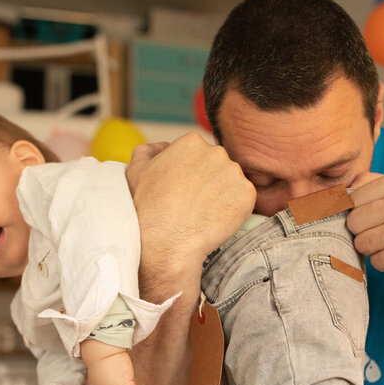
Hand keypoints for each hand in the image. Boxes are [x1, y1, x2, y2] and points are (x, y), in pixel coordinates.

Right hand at [127, 133, 255, 269]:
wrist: (165, 243)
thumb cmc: (147, 209)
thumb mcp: (136, 171)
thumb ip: (148, 150)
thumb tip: (163, 146)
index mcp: (192, 142)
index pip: (199, 154)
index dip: (191, 174)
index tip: (184, 190)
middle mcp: (216, 151)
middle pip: (218, 166)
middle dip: (209, 182)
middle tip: (194, 204)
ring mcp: (234, 173)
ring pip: (231, 183)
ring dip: (222, 196)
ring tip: (204, 214)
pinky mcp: (247, 194)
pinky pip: (243, 200)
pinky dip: (234, 211)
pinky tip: (215, 221)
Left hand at [347, 169, 383, 287]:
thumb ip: (383, 183)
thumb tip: (346, 190)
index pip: (356, 195)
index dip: (359, 210)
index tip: (371, 218)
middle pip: (354, 220)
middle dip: (364, 230)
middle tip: (383, 234)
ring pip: (361, 242)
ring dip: (374, 248)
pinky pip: (375, 261)